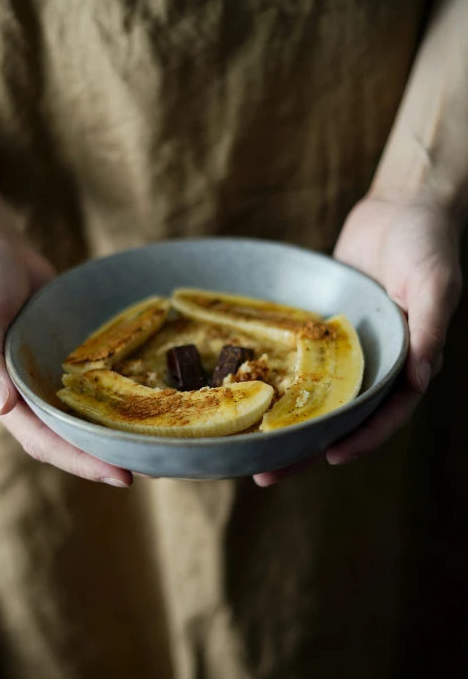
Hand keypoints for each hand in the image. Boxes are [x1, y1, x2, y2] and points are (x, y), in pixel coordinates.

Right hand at [0, 229, 132, 486]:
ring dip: (117, 432)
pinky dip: (117, 395)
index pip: (45, 442)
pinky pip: (94, 384)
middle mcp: (27, 395)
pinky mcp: (66, 359)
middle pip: (71, 438)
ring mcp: (48, 378)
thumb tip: (2, 406)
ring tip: (159, 444)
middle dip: (109, 456)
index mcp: (2, 397)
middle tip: (157, 467)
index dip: (82, 462)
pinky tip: (149, 399)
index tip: (122, 476)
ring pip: (86, 415)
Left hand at [254, 196, 461, 485]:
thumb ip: (429, 330)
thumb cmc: (427, 242)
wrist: (401, 205)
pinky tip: (241, 393)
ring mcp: (345, 351)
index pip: (384, 415)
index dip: (361, 440)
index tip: (329, 457)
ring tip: (244, 447)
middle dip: (304, 448)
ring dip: (282, 423)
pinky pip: (297, 362)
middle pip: (338, 418)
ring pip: (312, 398)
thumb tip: (421, 378)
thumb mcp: (436, 283)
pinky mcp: (321, 332)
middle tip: (263, 473)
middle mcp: (373, 364)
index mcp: (406, 363)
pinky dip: (275, 380)